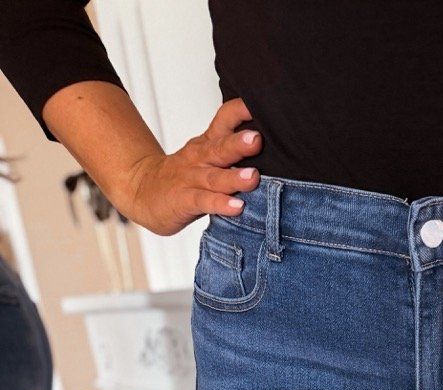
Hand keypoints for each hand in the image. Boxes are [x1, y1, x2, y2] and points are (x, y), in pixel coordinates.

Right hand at [121, 98, 261, 235]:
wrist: (143, 190)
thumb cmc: (185, 174)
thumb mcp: (207, 155)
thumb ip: (234, 148)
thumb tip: (275, 141)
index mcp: (208, 143)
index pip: (224, 119)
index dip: (241, 111)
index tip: (261, 104)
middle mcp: (200, 158)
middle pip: (221, 147)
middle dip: (239, 143)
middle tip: (257, 139)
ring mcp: (191, 179)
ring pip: (214, 177)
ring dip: (234, 177)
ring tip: (253, 177)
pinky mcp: (184, 200)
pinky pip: (204, 202)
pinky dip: (220, 204)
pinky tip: (236, 207)